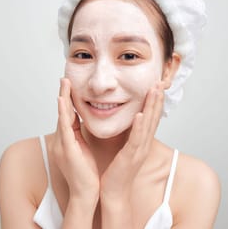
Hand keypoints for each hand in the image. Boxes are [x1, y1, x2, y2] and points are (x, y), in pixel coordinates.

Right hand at [52, 78, 99, 203]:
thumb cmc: (86, 171)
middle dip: (64, 94)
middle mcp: (62, 139)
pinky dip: (63, 113)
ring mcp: (62, 144)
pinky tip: (62, 101)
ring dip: (63, 98)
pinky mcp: (67, 149)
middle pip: (63, 112)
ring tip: (64, 83)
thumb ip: (80, 134)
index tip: (70, 83)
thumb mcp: (82, 147)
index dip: (68, 98)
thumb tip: (83, 120)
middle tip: (65, 77)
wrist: (85, 192)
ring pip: (62, 116)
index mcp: (67, 139)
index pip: (68, 114)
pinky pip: (65, 128)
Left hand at [100, 82, 163, 201]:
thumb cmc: (117, 169)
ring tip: (154, 91)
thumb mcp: (126, 147)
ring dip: (152, 107)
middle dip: (157, 99)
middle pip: (154, 117)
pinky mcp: (131, 156)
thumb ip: (128, 134)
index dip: (155, 101)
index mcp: (142, 141)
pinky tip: (141, 115)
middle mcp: (144, 143)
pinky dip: (140, 126)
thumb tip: (127, 119)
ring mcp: (139, 150)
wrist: (114, 192)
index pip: (151, 117)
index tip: (156, 85)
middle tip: (160, 82)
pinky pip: (136, 139)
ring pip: (148, 125)